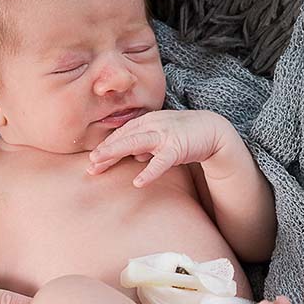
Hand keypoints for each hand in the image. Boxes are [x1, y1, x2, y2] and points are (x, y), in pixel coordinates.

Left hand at [86, 109, 229, 186]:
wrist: (213, 130)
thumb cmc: (186, 134)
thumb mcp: (162, 138)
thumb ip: (147, 145)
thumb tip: (134, 156)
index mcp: (147, 122)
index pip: (122, 134)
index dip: (107, 146)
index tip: (94, 160)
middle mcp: (153, 125)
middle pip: (123, 137)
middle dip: (105, 150)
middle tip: (90, 164)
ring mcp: (164, 135)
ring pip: (135, 142)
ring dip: (115, 152)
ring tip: (100, 163)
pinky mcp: (177, 147)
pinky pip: (160, 161)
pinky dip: (149, 171)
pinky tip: (138, 182)